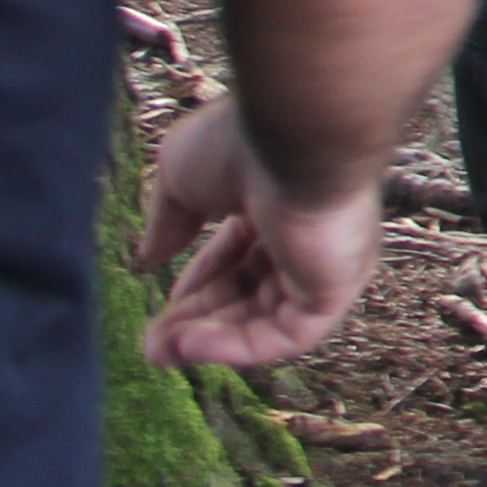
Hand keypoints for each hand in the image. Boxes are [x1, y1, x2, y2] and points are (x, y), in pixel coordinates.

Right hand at [133, 100, 380, 369]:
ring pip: (264, 321)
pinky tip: (187, 346)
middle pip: (248, 294)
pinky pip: (286, 337)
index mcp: (280, 202)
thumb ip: (169, 220)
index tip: (162, 308)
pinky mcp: (336, 289)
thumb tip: (150, 258)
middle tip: (150, 345)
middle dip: (196, 322)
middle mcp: (310, 236)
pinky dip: (235, 348)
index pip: (239, 257)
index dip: (199, 285)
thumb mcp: (182, 178)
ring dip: (207, 341)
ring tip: (158, 351)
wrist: (294, 135)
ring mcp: (326, 264)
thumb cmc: (242, 142)